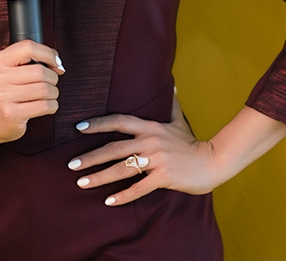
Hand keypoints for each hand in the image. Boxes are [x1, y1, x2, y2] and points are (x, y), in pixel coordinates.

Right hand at [0, 39, 64, 145]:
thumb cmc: (6, 91)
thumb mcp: (9, 69)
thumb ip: (31, 59)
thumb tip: (58, 63)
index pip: (28, 47)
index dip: (48, 54)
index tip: (55, 62)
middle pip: (40, 71)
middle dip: (53, 77)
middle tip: (49, 82)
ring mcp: (3, 96)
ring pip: (45, 89)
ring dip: (53, 92)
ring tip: (46, 95)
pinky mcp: (12, 114)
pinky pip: (45, 106)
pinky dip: (52, 105)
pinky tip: (45, 105)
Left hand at [68, 94, 220, 205]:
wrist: (213, 161)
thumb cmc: (192, 142)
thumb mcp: (179, 120)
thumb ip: (171, 104)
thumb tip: (171, 84)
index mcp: (150, 127)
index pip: (118, 121)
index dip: (97, 124)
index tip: (78, 128)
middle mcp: (150, 141)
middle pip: (113, 148)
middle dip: (90, 157)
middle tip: (71, 165)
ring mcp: (157, 159)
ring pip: (121, 169)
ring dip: (99, 177)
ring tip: (81, 183)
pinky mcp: (164, 177)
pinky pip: (139, 188)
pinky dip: (123, 196)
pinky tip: (109, 201)